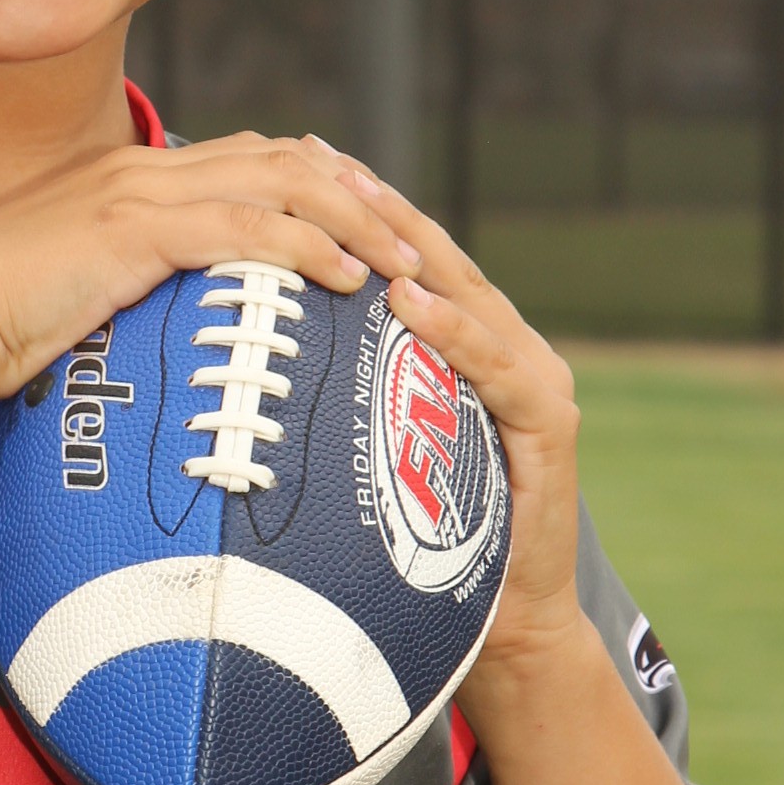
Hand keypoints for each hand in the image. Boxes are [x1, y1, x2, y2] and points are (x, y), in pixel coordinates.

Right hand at [0, 132, 423, 404]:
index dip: (322, 180)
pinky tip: (348, 280)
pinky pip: (245, 228)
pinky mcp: (133, 228)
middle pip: (284, 157)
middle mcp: (142, 168)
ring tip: (403, 262)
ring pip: (281, 182)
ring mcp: (139, 191)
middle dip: (359, 192)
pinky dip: (308, 247)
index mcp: (131, 179)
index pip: (252, 157)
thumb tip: (164, 337)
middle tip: (413, 236)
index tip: (373, 217)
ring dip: (354, 219)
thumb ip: (121, 294)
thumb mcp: (70, 298)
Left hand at [314, 156, 583, 682]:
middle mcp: (504, 348)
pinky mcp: (549, 421)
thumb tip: (234, 370)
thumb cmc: (413, 547)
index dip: (354, 209)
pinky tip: (411, 298)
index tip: (295, 159)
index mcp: (462, 348)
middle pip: (434, 260)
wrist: (497, 630)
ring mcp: (533, 380)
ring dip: (412, 247)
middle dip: (376, 205)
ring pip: (468, 298)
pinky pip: (496, 367)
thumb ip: (332, 402)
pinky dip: (455, 330)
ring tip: (358, 202)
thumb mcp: (362, 456)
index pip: (402, 262)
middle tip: (319, 154)